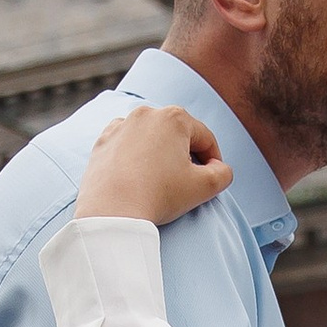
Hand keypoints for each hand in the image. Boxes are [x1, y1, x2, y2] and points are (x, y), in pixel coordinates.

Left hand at [77, 106, 235, 226]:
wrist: (111, 212)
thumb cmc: (159, 196)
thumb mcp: (205, 187)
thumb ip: (223, 173)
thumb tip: (219, 168)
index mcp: (174, 118)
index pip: (205, 138)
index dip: (214, 159)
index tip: (212, 179)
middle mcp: (146, 113)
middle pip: (177, 134)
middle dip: (185, 154)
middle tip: (186, 181)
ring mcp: (121, 126)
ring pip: (151, 137)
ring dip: (159, 154)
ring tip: (160, 180)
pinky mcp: (103, 141)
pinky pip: (126, 144)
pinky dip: (134, 156)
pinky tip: (137, 176)